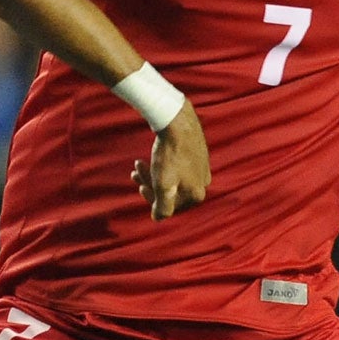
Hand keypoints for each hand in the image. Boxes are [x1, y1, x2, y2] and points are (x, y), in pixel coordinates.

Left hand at [129, 104, 210, 219]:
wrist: (177, 120)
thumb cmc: (170, 154)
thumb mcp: (164, 186)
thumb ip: (162, 207)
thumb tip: (158, 218)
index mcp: (197, 194)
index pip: (171, 207)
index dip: (152, 200)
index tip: (140, 187)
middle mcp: (203, 183)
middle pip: (171, 191)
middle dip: (150, 185)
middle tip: (134, 174)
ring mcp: (201, 167)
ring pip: (172, 177)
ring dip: (152, 174)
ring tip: (137, 164)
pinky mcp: (197, 153)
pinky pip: (178, 165)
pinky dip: (162, 165)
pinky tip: (148, 158)